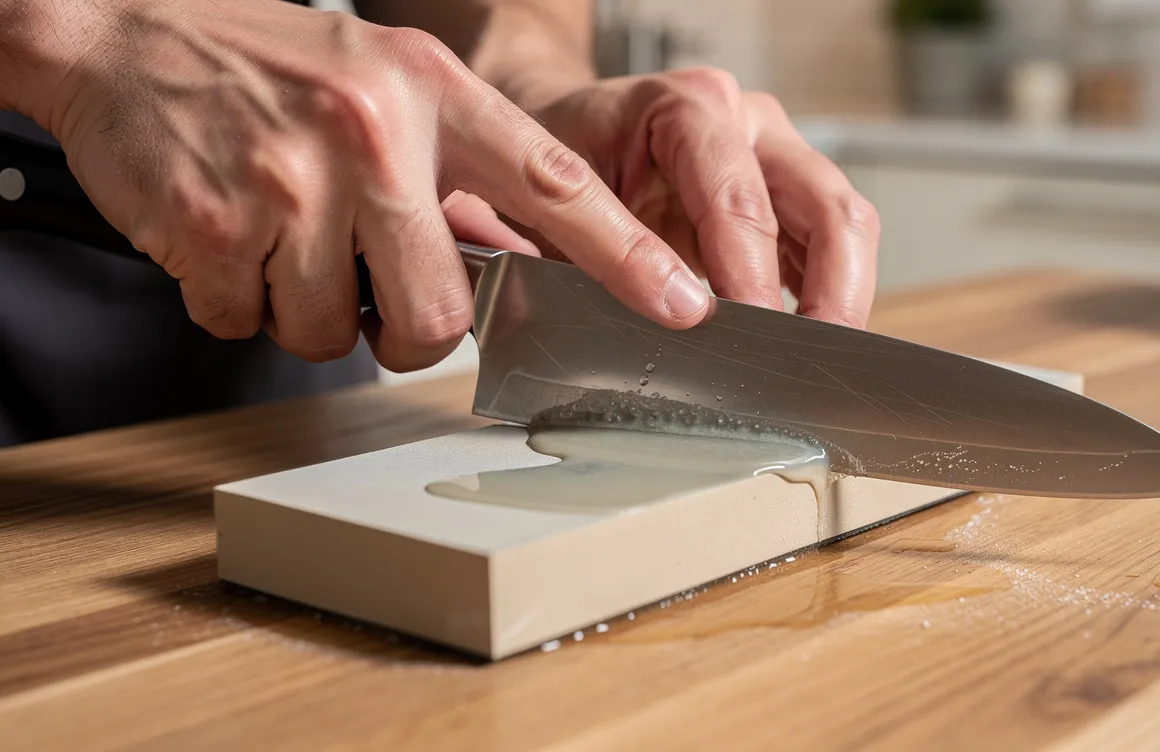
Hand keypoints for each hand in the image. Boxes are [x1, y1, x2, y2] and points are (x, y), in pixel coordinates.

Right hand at [14, 0, 711, 371]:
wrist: (125, 33)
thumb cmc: (275, 70)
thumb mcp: (387, 87)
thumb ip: (456, 170)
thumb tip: (517, 272)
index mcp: (430, 94)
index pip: (553, 183)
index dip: (624, 255)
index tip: (686, 305)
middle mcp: (371, 134)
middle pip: (438, 314)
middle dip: (405, 326)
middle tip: (365, 279)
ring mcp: (288, 180)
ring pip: (333, 332)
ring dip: (306, 308)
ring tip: (279, 231)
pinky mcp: (211, 224)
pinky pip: (248, 325)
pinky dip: (235, 301)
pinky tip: (224, 233)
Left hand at [517, 67, 880, 328]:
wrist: (549, 135)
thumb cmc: (550, 159)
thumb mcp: (557, 203)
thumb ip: (613, 252)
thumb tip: (680, 312)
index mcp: (687, 107)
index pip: (741, 199)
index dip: (752, 275)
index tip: (753, 336)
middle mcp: (745, 122)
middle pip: (826, 204)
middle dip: (830, 291)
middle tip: (809, 359)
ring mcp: (773, 155)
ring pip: (845, 225)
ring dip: (839, 298)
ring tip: (813, 360)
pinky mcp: (782, 197)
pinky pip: (826, 247)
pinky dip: (824, 296)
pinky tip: (804, 340)